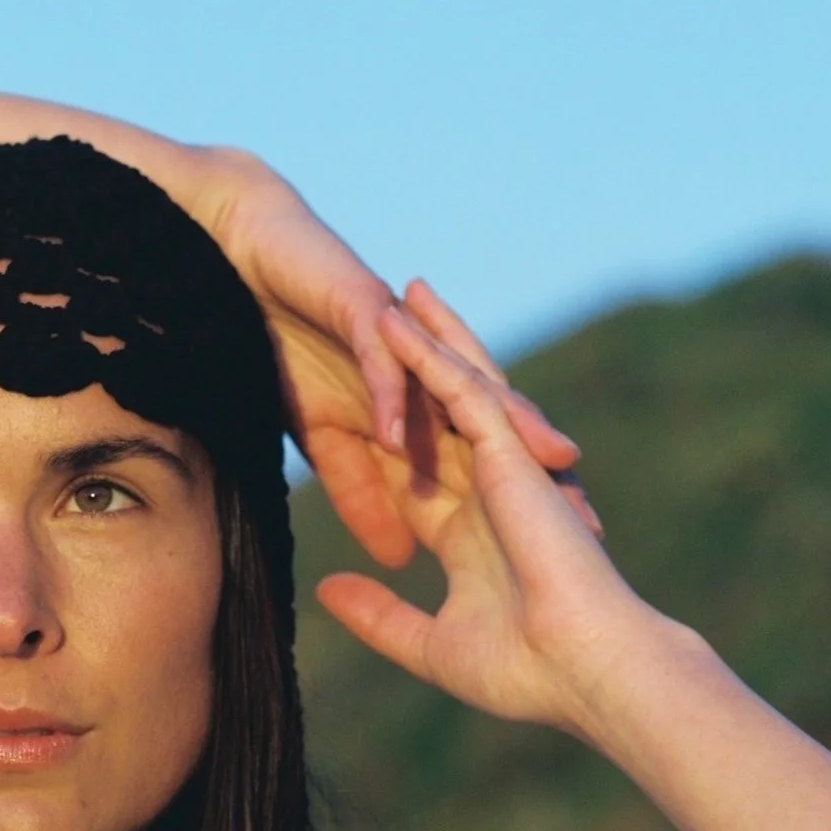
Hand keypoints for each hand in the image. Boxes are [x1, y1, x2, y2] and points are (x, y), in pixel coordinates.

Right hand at [203, 163, 597, 570]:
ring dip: (502, 425)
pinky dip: (391, 398)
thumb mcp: (327, 441)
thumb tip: (401, 558)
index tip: (564, 558)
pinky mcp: (363, 308)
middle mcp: (431, 371)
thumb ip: (363, 494)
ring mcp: (404, 339)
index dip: (524, 505)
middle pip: (499, 425)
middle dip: (542, 469)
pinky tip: (395, 438)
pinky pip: (384, 361)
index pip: (488, 461)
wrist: (242, 272)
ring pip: (463, 385)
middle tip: (587, 517)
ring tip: (537, 463)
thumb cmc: (288, 350)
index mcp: (427, 405)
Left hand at [313, 300, 649, 737]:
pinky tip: (397, 322)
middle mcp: (490, 493)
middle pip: (446, 416)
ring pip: (461, 389)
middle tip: (389, 316)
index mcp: (472, 534)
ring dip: (430, 339)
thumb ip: (378, 615)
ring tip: (400, 292)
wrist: (585, 669)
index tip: (358, 408)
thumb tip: (329, 589)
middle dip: (423, 368)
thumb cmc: (523, 672)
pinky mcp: (513, 456)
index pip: (422, 474)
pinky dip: (430, 357)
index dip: (394, 437)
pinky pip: (463, 393)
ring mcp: (505, 470)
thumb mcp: (429, 643)